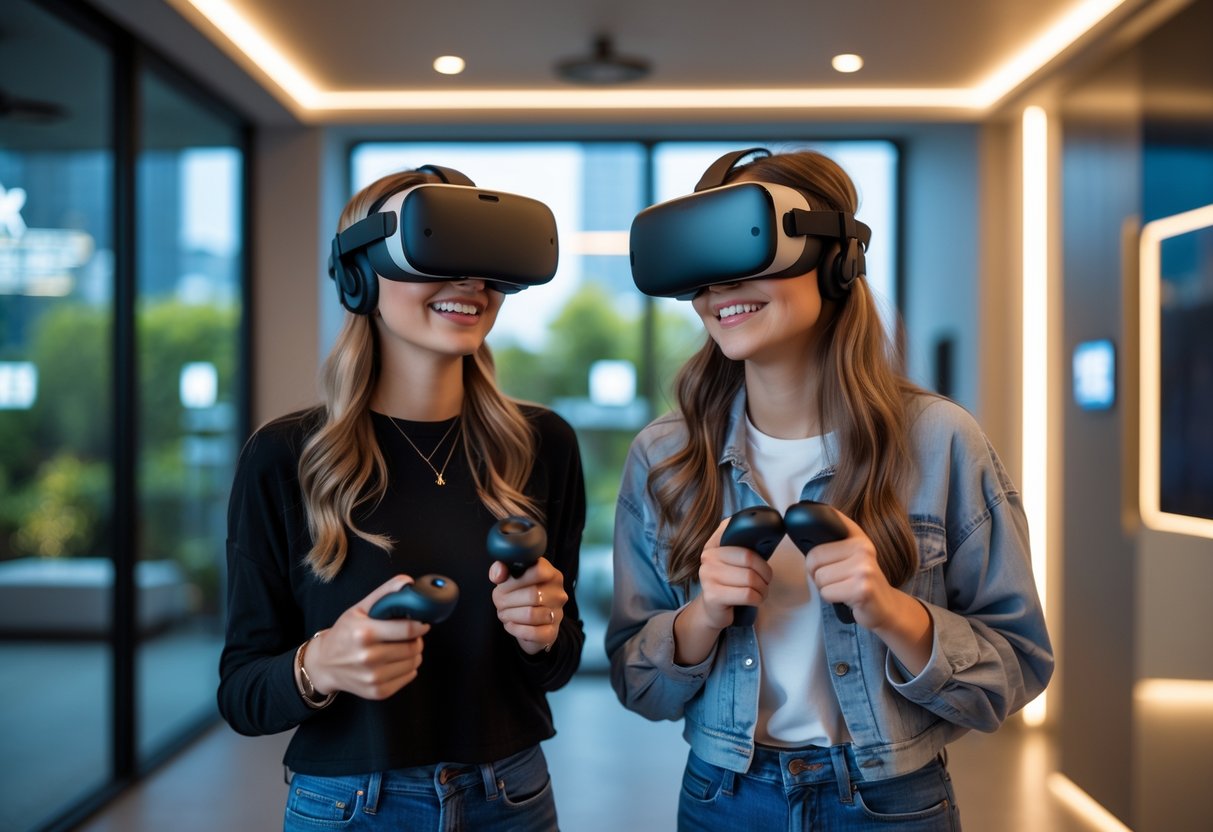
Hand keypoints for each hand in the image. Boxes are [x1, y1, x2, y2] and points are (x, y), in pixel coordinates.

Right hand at [303, 575, 430, 699]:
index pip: (408, 630)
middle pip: (413, 647)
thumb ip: (384, 593)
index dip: (421, 625)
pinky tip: (397, 661)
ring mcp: (373, 677)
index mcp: (365, 633)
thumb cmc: (344, 633)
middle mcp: (368, 657)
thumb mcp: (359, 608)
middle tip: (410, 635)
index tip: (422, 623)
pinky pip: (408, 678)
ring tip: (403, 647)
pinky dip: (408, 669)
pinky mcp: (377, 692)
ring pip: (413, 663)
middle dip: (417, 639)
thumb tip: (408, 582)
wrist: (324, 664)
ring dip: (414, 654)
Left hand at [489, 557, 565, 654]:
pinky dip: (515, 629)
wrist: (530, 623)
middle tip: (500, 603)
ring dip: (511, 615)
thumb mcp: (509, 580)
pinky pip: (531, 632)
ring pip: (531, 614)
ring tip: (505, 614)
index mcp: (551, 574)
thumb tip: (498, 575)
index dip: (516, 578)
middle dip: (509, 600)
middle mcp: (558, 593)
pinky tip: (511, 625)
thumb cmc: (519, 596)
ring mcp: (557, 614)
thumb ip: (501, 570)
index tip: (504, 584)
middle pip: (532, 594)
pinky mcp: (551, 632)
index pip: (539, 570)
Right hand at [695, 517, 774, 629]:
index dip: (756, 540)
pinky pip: (747, 595)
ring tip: (760, 592)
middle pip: (749, 558)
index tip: (762, 551)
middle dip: (765, 573)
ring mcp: (707, 576)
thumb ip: (746, 548)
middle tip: (766, 580)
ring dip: (763, 589)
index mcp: (714, 544)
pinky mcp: (712, 596)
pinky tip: (754, 600)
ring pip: (750, 579)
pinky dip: (758, 599)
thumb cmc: (730, 583)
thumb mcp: (735, 562)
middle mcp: (708, 557)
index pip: (737, 531)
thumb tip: (767, 539)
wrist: (713, 609)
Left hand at [801, 509, 896, 628]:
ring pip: (820, 577)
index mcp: (858, 537)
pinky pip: (826, 593)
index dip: (814, 540)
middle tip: (834, 580)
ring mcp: (864, 569)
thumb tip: (803, 541)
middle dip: (817, 574)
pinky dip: (831, 599)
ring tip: (842, 588)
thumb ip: (833, 545)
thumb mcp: (852, 557)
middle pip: (814, 557)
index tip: (819, 549)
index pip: (825, 523)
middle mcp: (863, 549)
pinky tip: (846, 598)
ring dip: (825, 588)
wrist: (888, 608)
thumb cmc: (862, 583)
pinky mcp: (861, 589)